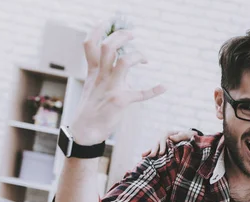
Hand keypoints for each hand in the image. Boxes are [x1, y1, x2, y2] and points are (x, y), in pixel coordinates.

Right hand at [71, 22, 165, 144]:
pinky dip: (154, 90)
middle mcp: (101, 77)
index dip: (97, 31)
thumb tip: (121, 64)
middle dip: (121, 37)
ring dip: (137, 56)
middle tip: (132, 35)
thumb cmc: (91, 108)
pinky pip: (140, 94)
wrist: (84, 130)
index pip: (90, 45)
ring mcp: (111, 88)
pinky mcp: (120, 101)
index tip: (105, 22)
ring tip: (145, 59)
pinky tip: (164, 86)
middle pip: (109, 48)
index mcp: (94, 72)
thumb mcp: (92, 86)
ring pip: (123, 62)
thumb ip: (102, 72)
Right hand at [142, 129, 196, 157]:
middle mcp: (164, 137)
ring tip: (143, 156)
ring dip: (149, 151)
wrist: (190, 138)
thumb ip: (181, 135)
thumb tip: (171, 138)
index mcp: (170, 133)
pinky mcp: (161, 147)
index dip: (162, 145)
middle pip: (157, 142)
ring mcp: (162, 142)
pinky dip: (149, 152)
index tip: (161, 153)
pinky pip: (154, 149)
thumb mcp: (188, 135)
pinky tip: (143, 156)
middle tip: (152, 156)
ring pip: (154, 146)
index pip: (164, 138)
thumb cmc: (190, 136)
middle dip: (154, 149)